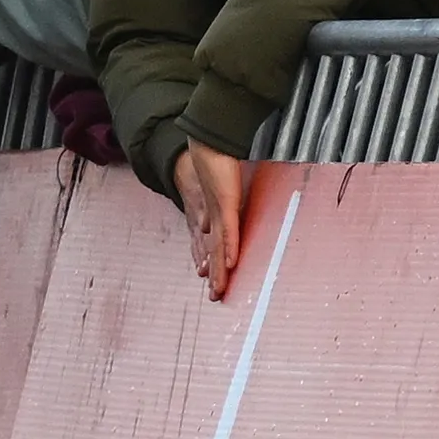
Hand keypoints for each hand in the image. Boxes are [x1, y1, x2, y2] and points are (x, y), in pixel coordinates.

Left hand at [171, 140, 248, 297]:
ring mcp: (216, 211)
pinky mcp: (223, 204)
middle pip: (213, 252)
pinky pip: (227, 230)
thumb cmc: (217, 162)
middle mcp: (212, 217)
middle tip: (214, 297)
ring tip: (218, 290)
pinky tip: (228, 263)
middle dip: (215, 275)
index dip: (214, 264)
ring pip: (218, 246)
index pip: (214, 245)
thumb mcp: (223, 189)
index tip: (214, 282)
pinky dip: (227, 247)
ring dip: (219, 270)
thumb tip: (213, 222)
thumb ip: (222, 207)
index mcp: (214, 215)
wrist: (210, 141)